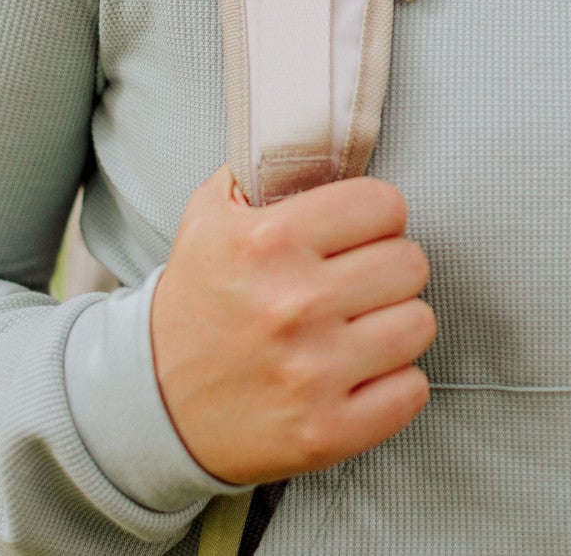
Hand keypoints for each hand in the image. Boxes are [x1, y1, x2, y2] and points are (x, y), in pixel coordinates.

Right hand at [151, 168, 435, 484]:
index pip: (385, 204)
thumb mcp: (210, 217)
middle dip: (387, 270)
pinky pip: (413, 390)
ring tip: (358, 329)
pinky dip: (395, 384)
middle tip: (355, 285)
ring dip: (395, 325)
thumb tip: (329, 139)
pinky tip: (359, 376)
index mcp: (268, 242)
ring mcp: (313, 374)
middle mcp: (293, 305)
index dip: (375, 217)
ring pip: (420, 323)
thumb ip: (267, 169)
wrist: (150, 406)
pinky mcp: (327, 432)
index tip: (356, 234)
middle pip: (411, 263)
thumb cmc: (197, 302)